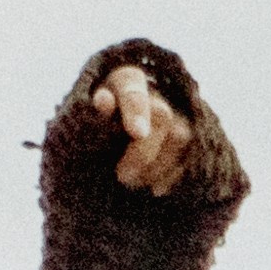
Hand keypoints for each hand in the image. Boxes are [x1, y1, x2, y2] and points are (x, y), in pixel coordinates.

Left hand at [92, 61, 197, 193]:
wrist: (104, 144)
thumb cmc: (87, 130)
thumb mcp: (81, 121)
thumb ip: (90, 114)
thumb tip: (103, 101)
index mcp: (122, 81)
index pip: (133, 88)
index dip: (137, 109)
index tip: (136, 133)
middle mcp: (153, 92)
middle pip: (161, 115)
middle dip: (143, 152)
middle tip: (122, 176)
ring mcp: (175, 112)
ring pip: (180, 136)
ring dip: (156, 166)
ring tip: (132, 183)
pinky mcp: (186, 136)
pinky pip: (189, 155)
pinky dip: (171, 175)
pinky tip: (154, 188)